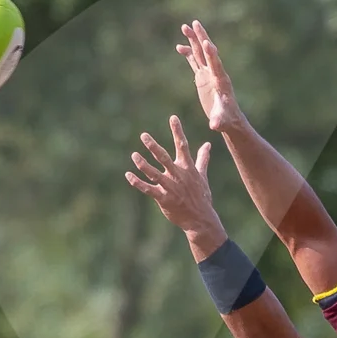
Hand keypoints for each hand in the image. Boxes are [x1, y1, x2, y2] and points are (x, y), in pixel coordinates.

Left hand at [125, 114, 222, 242]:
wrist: (200, 219)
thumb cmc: (201, 196)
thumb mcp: (202, 176)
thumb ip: (203, 158)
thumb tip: (208, 144)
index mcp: (187, 168)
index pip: (183, 146)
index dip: (178, 131)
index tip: (173, 118)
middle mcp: (178, 175)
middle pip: (164, 157)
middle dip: (153, 146)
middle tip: (143, 135)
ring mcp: (170, 187)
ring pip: (154, 173)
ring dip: (143, 164)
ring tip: (134, 155)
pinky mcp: (164, 199)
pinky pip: (148, 189)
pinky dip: (137, 182)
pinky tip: (128, 175)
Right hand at [179, 20, 241, 132]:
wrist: (228, 119)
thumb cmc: (227, 120)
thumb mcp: (222, 121)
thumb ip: (218, 121)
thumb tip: (214, 125)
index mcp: (221, 81)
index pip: (216, 65)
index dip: (212, 54)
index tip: (207, 42)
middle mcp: (215, 74)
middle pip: (207, 52)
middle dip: (201, 38)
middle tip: (195, 23)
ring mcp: (208, 74)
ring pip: (200, 53)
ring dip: (193, 40)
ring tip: (185, 26)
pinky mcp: (203, 77)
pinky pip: (194, 61)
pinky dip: (188, 53)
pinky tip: (179, 47)